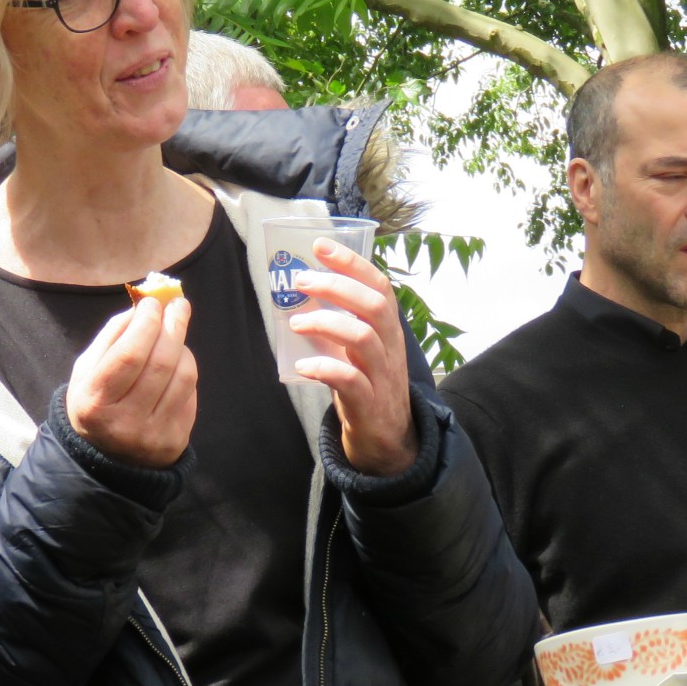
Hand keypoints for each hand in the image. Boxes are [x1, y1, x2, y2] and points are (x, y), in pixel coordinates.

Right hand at [66, 296, 196, 467]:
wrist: (107, 459)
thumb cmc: (96, 403)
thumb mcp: (87, 371)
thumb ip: (111, 336)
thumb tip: (142, 307)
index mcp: (96, 402)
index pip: (129, 355)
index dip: (146, 323)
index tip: (153, 303)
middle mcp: (126, 422)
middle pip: (161, 363)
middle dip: (173, 326)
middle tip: (178, 305)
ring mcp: (154, 434)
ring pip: (183, 376)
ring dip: (183, 346)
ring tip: (176, 332)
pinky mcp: (176, 441)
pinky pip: (191, 394)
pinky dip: (186, 370)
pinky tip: (177, 361)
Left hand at [286, 238, 417, 476]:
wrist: (388, 439)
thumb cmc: (366, 385)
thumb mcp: (357, 349)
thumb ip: (337, 323)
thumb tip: (298, 295)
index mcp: (388, 329)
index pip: (379, 286)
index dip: (352, 263)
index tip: (321, 246)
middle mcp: (390, 347)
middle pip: (373, 306)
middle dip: (336, 286)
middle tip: (301, 280)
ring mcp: (383, 376)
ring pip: (363, 339)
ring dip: (326, 324)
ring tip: (296, 323)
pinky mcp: (370, 404)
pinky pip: (351, 382)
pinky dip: (325, 369)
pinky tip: (302, 367)